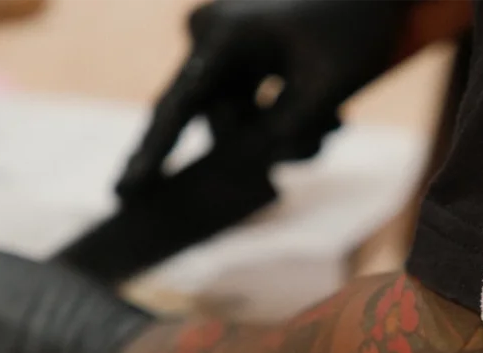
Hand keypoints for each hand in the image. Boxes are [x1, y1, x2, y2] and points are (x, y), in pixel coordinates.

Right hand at [117, 0, 411, 192]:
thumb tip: (252, 162)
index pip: (181, 107)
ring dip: (284, 137)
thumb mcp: (330, 89)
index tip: (126, 190)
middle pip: (216, 121)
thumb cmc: (355, 32)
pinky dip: (284, 123)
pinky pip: (247, 114)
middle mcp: (209, 39)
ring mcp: (220, 52)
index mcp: (225, 36)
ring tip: (336, 124)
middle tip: (321, 134)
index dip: (154, 152)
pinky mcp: (236, 65)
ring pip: (236, 124)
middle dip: (265, 143)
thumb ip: (287, 133)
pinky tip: (330, 116)